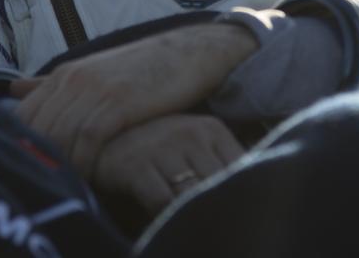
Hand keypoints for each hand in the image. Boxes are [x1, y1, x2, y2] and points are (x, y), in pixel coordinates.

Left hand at [11, 23, 256, 175]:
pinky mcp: (119, 102)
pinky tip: (91, 177)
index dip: (26, 145)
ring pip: (60, 136)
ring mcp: (95, 89)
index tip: (40, 167)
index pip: (25, 115)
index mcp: (65, 74)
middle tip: (55, 182)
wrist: (188, 53)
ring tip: (73, 185)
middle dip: (43, 159)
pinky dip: (85, 162)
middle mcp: (74, 79)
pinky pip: (88, 140)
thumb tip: (14, 90)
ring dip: (64, 165)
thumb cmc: (141, 68)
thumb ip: (53, 84)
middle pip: (39, 129)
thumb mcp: (94, 71)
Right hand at [93, 113, 244, 216]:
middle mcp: (191, 134)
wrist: (106, 136)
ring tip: (197, 227)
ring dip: (195, 215)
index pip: (242, 167)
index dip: (244, 194)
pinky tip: (169, 224)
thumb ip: (220, 163)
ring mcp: (163, 147)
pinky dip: (168, 217)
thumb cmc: (159, 148)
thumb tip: (252, 190)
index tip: (245, 215)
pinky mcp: (137, 166)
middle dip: (220, 208)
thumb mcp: (194, 145)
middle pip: (219, 183)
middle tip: (226, 229)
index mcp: (212, 129)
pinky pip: (162, 201)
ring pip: (192, 193)